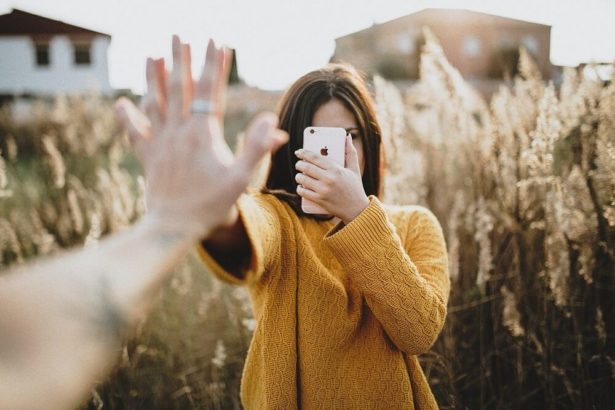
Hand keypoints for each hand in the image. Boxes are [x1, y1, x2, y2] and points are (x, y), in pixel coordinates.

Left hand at [115, 36, 286, 238]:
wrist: (174, 227)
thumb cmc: (212, 205)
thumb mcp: (242, 179)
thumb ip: (258, 148)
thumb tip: (274, 123)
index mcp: (203, 134)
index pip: (211, 91)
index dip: (214, 65)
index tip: (217, 42)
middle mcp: (179, 132)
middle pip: (179, 88)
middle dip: (181, 59)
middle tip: (179, 36)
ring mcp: (160, 143)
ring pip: (155, 102)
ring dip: (153, 77)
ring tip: (153, 55)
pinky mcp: (148, 156)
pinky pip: (135, 132)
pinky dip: (127, 116)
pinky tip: (121, 102)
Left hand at [294, 134, 368, 223]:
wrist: (356, 209)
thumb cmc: (355, 187)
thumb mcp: (354, 169)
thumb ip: (351, 152)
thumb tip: (348, 136)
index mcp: (336, 169)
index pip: (315, 157)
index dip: (304, 153)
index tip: (299, 152)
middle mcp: (329, 179)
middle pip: (307, 167)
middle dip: (299, 164)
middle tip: (299, 164)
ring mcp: (323, 190)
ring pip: (303, 179)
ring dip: (298, 176)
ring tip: (299, 175)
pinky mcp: (319, 200)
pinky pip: (303, 192)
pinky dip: (299, 188)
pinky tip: (300, 186)